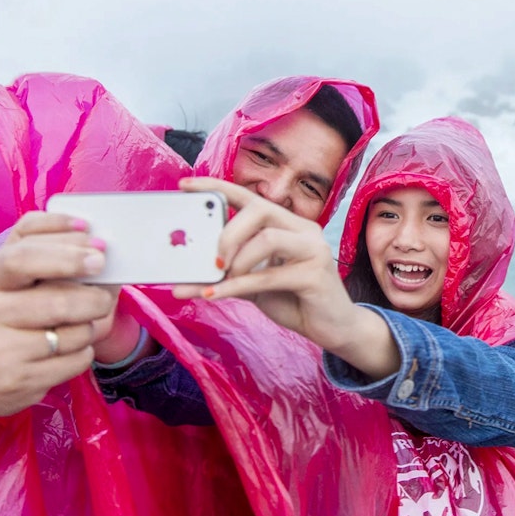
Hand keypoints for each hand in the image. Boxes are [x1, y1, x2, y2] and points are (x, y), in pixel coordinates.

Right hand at [0, 212, 115, 416]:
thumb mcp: (1, 275)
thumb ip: (38, 247)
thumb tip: (88, 233)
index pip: (23, 258)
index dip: (66, 254)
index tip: (98, 252)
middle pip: (59, 301)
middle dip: (95, 297)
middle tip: (104, 296)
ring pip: (74, 333)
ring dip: (89, 326)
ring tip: (77, 323)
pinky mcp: (18, 383)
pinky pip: (76, 361)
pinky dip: (83, 351)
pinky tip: (67, 348)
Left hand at [175, 177, 399, 379]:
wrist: (334, 329)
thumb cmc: (295, 301)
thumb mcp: (253, 286)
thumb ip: (223, 279)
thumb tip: (180, 285)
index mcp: (289, 225)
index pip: (251, 197)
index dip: (218, 188)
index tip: (186, 186)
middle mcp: (304, 230)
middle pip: (260, 210)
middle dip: (227, 232)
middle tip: (212, 260)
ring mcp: (314, 250)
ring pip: (267, 238)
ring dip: (237, 260)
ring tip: (223, 279)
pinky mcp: (316, 275)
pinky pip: (269, 275)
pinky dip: (237, 286)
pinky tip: (215, 295)